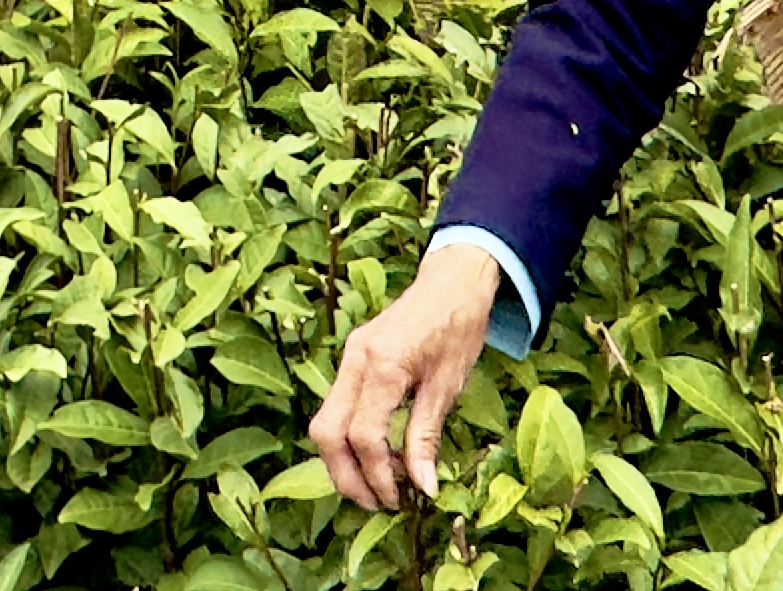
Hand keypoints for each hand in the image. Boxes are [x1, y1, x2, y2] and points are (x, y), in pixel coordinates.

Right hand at [311, 240, 500, 509]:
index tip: (400, 499)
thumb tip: (423, 488)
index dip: (378, 476)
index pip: (363, 436)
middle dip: (347, 477)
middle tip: (379, 502)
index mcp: (382, 365)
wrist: (453, 279)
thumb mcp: (448, 385)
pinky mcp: (352, 358)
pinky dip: (350, 437)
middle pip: (327, 433)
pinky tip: (379, 452)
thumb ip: (427, 436)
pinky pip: (337, 406)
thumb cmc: (458, 325)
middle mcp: (355, 360)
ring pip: (325, 422)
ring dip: (345, 461)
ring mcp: (349, 357)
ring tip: (380, 483)